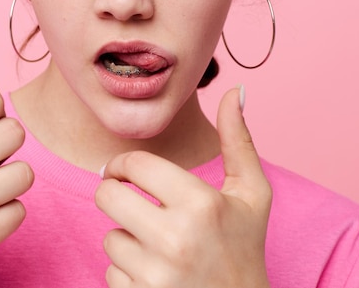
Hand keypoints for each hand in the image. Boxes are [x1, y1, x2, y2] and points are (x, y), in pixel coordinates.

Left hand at [95, 87, 271, 287]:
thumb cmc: (244, 249)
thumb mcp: (252, 195)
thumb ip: (238, 142)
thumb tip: (234, 90)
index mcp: (201, 203)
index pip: (134, 164)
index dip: (121, 164)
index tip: (123, 172)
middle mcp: (176, 238)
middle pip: (106, 196)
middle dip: (114, 196)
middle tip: (131, 204)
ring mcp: (157, 274)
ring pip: (109, 238)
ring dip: (126, 240)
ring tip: (159, 249)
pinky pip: (110, 272)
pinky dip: (127, 273)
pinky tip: (156, 275)